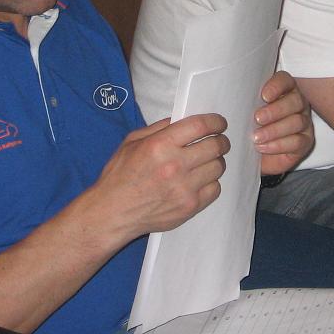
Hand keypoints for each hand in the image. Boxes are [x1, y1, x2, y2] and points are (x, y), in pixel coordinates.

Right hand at [90, 114, 229, 243]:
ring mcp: (184, 188)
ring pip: (218, 167)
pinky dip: (211, 182)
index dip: (215, 122)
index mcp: (160, 145)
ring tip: (206, 161)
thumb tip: (184, 120)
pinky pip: (215, 189)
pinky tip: (200, 180)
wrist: (112, 212)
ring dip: (216, 161)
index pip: (200, 126)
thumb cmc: (119, 176)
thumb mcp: (132, 142)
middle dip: (221, 140)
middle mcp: (175, 165)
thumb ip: (160, 128)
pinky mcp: (189, 207)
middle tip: (218, 141)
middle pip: (215, 146)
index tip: (220, 123)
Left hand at [254, 71, 313, 175]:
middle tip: (257, 118)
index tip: (263, 96)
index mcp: (284, 90)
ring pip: (297, 121)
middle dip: (275, 110)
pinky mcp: (306, 141)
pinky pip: (297, 141)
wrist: (256, 155)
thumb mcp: (247, 113)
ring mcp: (304, 122)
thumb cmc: (252, 127)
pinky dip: (278, 145)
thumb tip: (236, 95)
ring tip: (256, 137)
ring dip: (274, 130)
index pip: (285, 81)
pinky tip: (263, 146)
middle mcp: (297, 103)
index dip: (276, 86)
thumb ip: (247, 102)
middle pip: (295, 101)